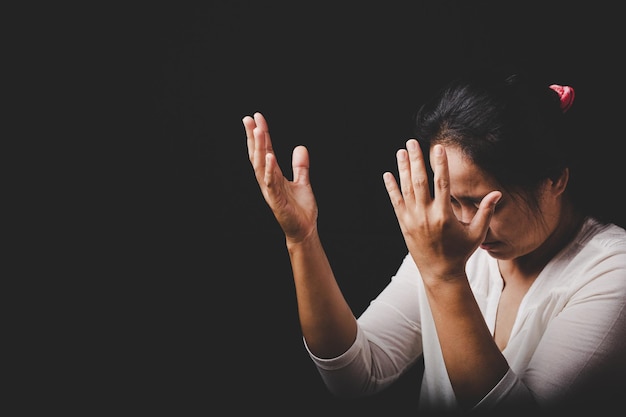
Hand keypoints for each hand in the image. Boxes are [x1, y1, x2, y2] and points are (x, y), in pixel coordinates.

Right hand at [243, 112, 317, 242]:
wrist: (304, 230)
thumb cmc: (300, 209)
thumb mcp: (302, 182)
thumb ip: (300, 166)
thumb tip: (300, 147)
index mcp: (273, 175)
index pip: (265, 151)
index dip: (261, 135)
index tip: (256, 118)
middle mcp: (268, 181)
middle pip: (258, 155)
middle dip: (253, 137)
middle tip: (249, 119)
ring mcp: (270, 190)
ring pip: (261, 166)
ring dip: (259, 148)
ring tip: (258, 131)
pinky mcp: (276, 200)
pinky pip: (271, 183)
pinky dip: (269, 170)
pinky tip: (269, 157)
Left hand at [383, 140, 500, 281]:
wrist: (440, 272)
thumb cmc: (460, 252)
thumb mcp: (476, 233)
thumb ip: (485, 212)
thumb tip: (497, 193)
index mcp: (445, 215)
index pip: (442, 184)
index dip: (440, 165)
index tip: (438, 148)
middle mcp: (426, 215)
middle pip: (420, 181)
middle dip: (416, 160)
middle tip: (411, 143)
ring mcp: (413, 219)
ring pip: (406, 189)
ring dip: (403, 169)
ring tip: (401, 152)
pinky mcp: (404, 224)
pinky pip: (396, 202)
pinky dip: (392, 188)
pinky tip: (387, 174)